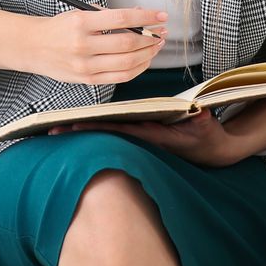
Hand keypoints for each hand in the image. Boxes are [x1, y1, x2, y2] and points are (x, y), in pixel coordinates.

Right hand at [28, 9, 167, 84]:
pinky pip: (120, 77)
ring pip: (127, 63)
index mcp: (81, 23)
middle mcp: (82, 45)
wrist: (33, 47)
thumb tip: (139, 14)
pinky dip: (137, 69)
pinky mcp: (87, 80)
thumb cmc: (59, 28)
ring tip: (156, 46)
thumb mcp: (79, 13)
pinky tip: (144, 60)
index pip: (122, 18)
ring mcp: (85, 65)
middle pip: (127, 43)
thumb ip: (108, 15)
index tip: (160, 15)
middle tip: (161, 32)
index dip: (146, 17)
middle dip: (150, 37)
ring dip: (147, 54)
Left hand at [53, 95, 265, 168]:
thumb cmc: (211, 136)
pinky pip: (117, 132)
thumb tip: (200, 113)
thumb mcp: (210, 127)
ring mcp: (142, 139)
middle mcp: (143, 139)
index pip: (121, 129)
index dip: (99, 125)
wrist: (216, 151)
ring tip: (56, 129)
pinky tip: (79, 126)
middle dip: (81, 131)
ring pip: (109, 133)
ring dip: (85, 130)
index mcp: (155, 136)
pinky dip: (99, 128)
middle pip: (107, 133)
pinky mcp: (143, 137)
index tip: (75, 123)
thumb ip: (203, 119)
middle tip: (50, 131)